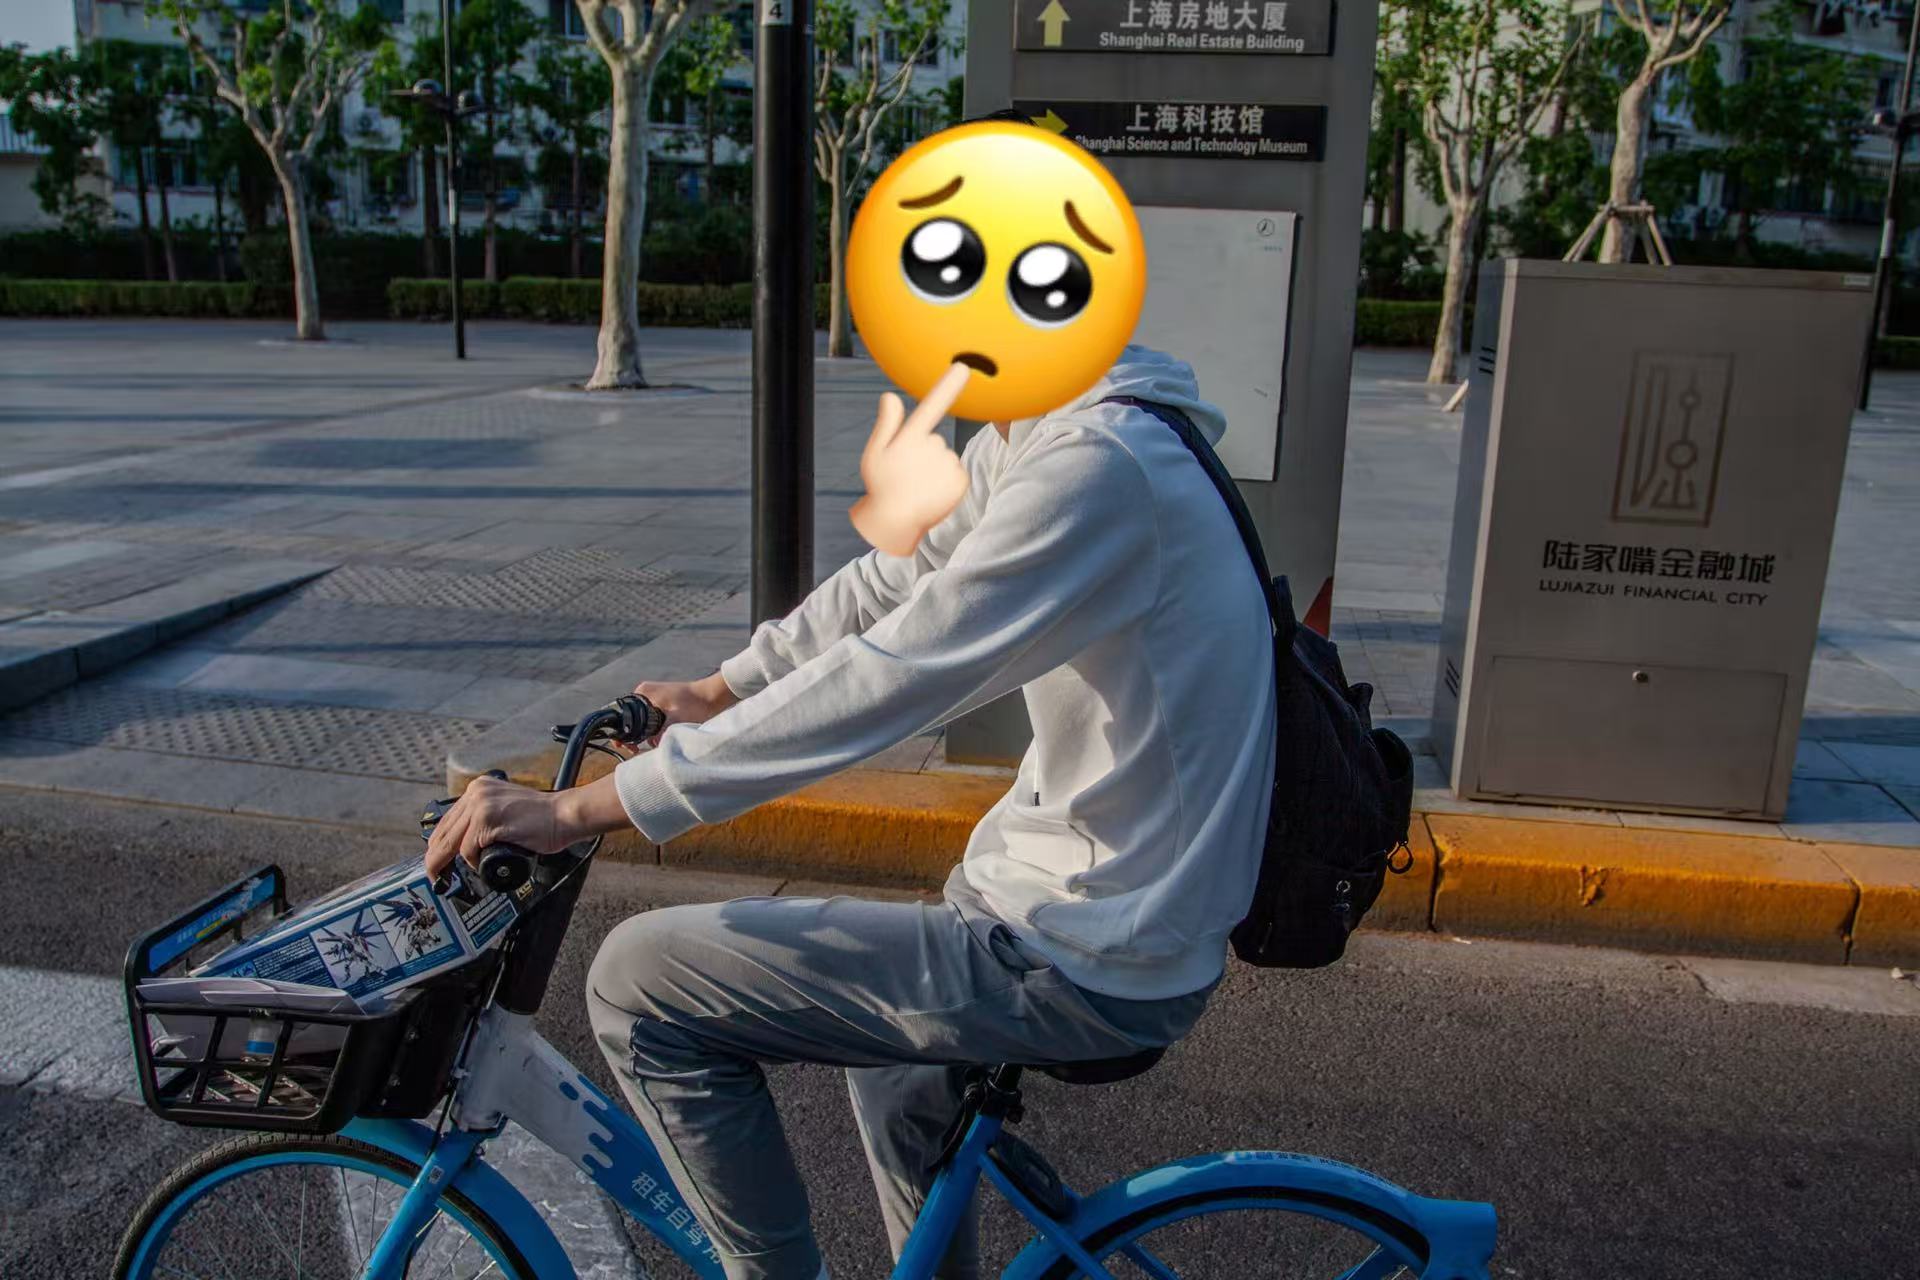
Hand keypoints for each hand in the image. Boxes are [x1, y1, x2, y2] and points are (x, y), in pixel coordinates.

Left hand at [424, 775, 576, 881]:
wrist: (565, 815)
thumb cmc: (541, 818)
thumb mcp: (504, 810)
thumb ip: (484, 820)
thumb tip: (463, 844)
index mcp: (478, 789)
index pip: (448, 821)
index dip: (438, 844)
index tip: (436, 861)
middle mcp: (476, 793)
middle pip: (444, 832)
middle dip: (435, 858)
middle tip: (434, 876)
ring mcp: (481, 805)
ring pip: (450, 842)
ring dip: (446, 864)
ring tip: (445, 878)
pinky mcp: (488, 820)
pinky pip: (468, 849)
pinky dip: (472, 862)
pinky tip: (480, 865)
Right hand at [622, 672, 737, 751]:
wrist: (714, 695)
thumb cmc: (695, 704)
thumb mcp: (675, 719)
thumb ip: (660, 732)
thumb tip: (651, 745)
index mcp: (643, 693)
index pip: (622, 714)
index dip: (622, 733)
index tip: (626, 746)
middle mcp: (645, 694)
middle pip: (630, 719)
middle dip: (632, 736)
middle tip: (636, 750)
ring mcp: (654, 698)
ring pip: (641, 721)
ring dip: (644, 734)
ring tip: (647, 746)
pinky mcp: (663, 704)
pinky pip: (651, 719)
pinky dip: (652, 730)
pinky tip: (656, 740)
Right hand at [849, 362, 970, 556]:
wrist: (895, 522)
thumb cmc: (881, 485)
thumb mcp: (875, 452)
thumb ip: (887, 423)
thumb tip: (890, 396)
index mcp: (910, 437)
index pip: (932, 405)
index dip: (948, 385)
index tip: (963, 367)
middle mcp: (933, 447)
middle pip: (934, 440)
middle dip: (924, 453)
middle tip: (907, 474)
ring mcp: (949, 464)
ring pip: (945, 458)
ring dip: (935, 470)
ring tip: (919, 486)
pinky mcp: (961, 480)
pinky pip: (956, 473)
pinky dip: (947, 482)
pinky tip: (933, 493)